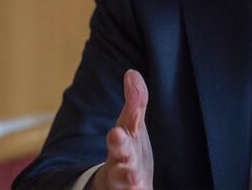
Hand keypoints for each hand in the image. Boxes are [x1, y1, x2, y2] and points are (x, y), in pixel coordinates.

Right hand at [90, 70, 153, 189]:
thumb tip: (132, 73)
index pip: (120, 141)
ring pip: (127, 183)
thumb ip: (135, 102)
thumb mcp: (132, 126)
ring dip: (130, 182)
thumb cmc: (128, 150)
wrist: (121, 185)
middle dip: (120, 156)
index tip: (117, 133)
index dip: (119, 139)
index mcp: (121, 147)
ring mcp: (127, 183)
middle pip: (121, 162)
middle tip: (118, 148)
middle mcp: (122, 167)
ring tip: (135, 184)